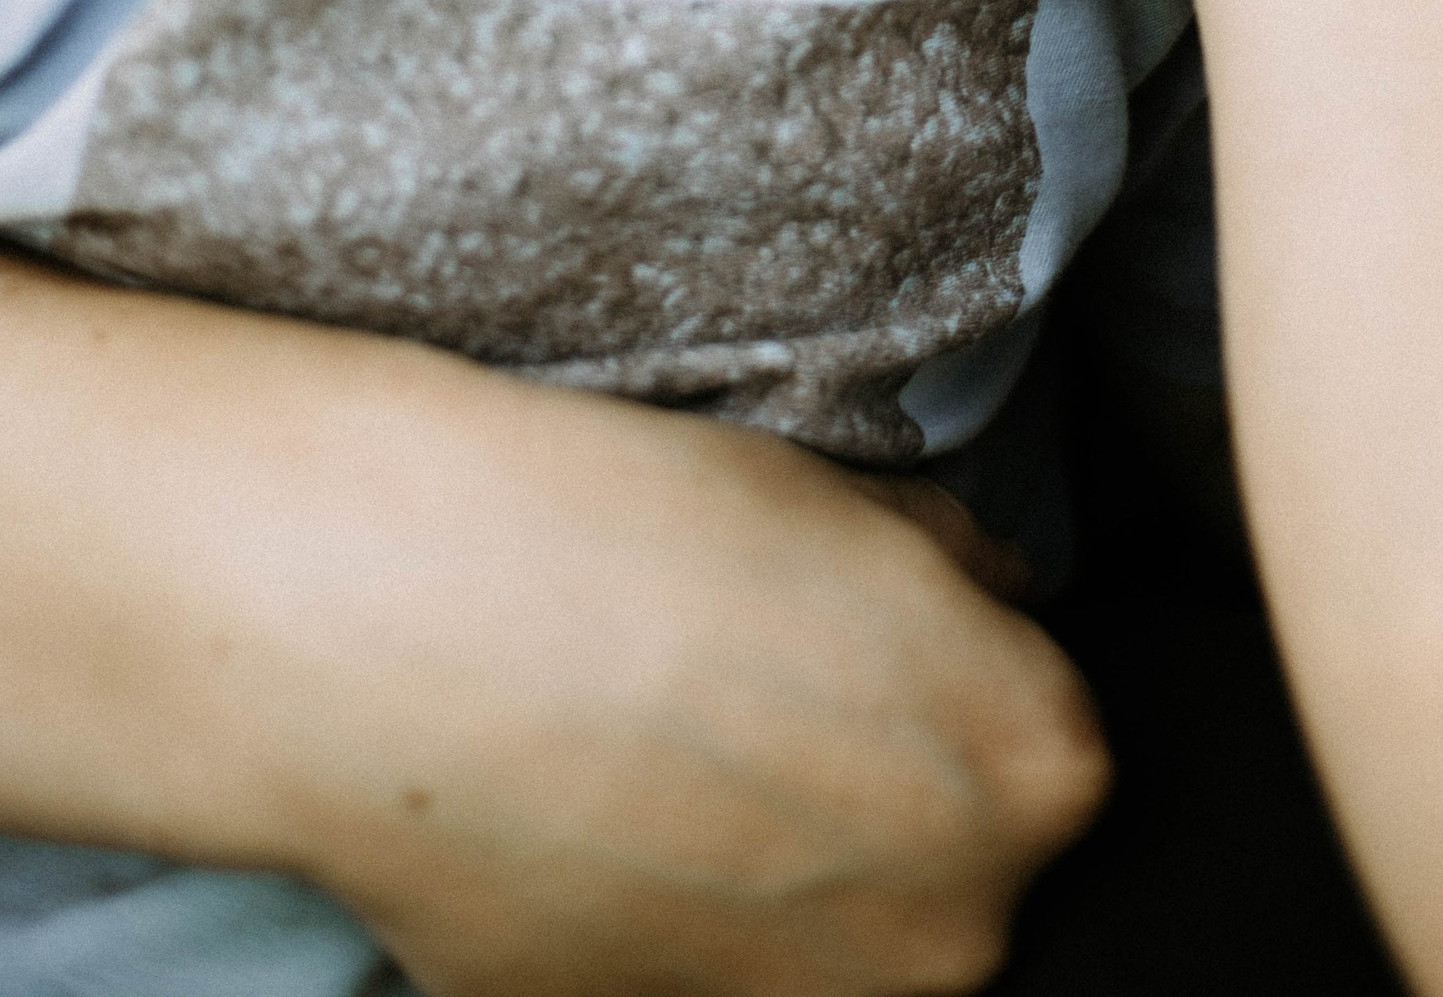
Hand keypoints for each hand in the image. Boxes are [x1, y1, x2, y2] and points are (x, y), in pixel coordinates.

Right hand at [0, 232, 1101, 996]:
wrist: (401, 624)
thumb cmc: (627, 528)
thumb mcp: (840, 494)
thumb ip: (949, 574)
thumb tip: (981, 599)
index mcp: (1033, 768)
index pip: (1041, 730)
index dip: (943, 667)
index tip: (855, 627)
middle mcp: (952, 931)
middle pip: (951, 856)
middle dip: (875, 782)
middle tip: (748, 690)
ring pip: (825, 931)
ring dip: (775, 865)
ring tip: (660, 755)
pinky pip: (698, 971)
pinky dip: (662, 913)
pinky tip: (591, 818)